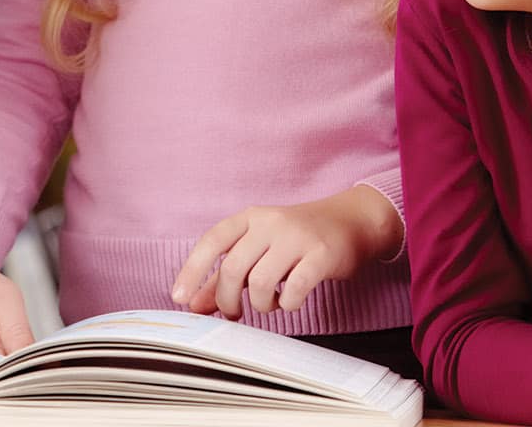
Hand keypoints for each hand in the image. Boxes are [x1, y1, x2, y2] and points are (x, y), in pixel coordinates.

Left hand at [172, 186, 402, 318]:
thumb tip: (194, 304)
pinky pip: (294, 288)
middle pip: (232, 267)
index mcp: (250, 217)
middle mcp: (270, 222)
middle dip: (227, 299)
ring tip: (269, 304)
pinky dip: (287, 304)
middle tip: (234, 314)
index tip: (179, 297)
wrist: (352, 222)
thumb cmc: (297, 240)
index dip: (192, 270)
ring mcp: (296, 236)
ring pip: (260, 281)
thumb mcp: (259, 250)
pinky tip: (290, 301)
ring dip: (260, 305)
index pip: (212, 241)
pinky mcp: (322, 254)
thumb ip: (225, 276)